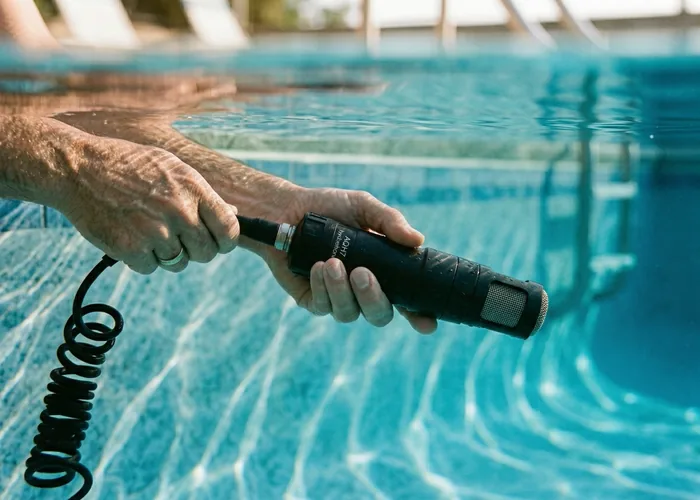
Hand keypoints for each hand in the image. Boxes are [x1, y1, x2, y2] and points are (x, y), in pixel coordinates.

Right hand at [52, 134, 239, 273]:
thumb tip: (233, 213)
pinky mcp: (131, 249)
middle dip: (195, 250)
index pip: (229, 229)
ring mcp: (155, 232)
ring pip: (178, 263)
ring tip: (147, 229)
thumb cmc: (128, 166)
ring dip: (166, 254)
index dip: (226, 240)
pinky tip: (129, 235)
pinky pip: (151, 268)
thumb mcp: (171, 168)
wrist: (78, 168)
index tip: (217, 241)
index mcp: (193, 188)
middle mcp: (179, 211)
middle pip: (206, 253)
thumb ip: (201, 194)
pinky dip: (141, 258)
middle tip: (176, 237)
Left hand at [245, 188, 437, 333]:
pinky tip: (317, 267)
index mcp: (384, 271)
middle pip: (380, 315)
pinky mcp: (313, 300)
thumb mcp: (363, 206)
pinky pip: (323, 306)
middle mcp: (364, 290)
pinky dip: (322, 287)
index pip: (408, 301)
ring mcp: (338, 298)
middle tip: (362, 273)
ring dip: (342, 290)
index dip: (420, 316)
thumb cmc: (329, 208)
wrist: (286, 209)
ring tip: (332, 262)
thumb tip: (417, 240)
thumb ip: (390, 222)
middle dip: (373, 299)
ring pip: (349, 314)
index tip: (426, 322)